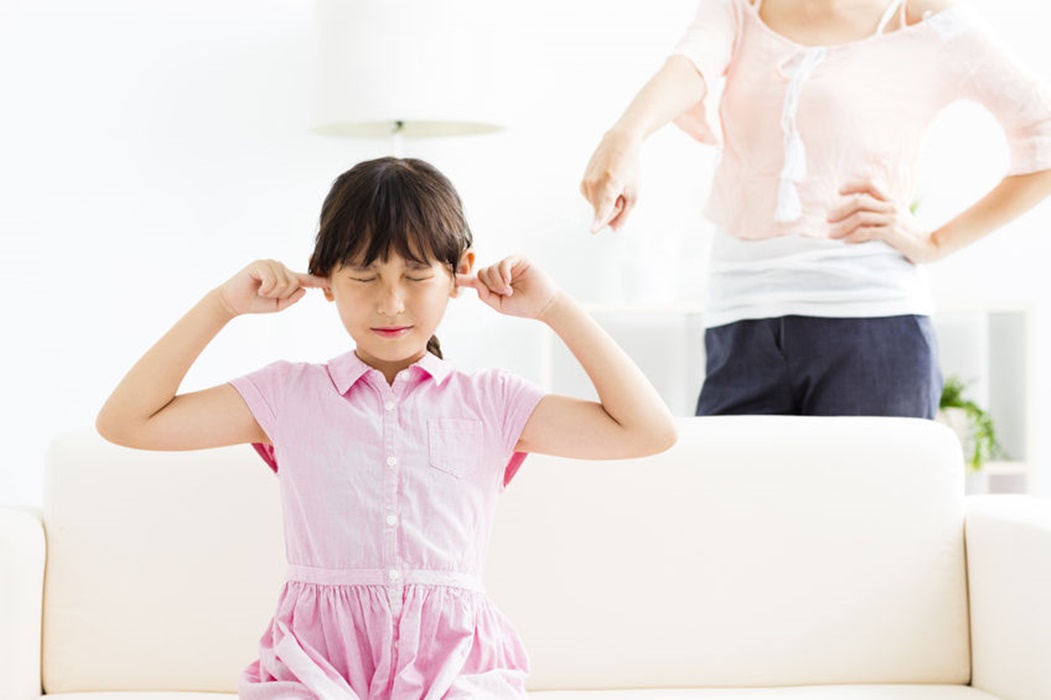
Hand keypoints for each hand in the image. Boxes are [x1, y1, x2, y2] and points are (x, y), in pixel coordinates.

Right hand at [215, 260, 326, 316]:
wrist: (234, 302)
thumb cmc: (256, 303)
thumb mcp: (278, 305)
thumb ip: (292, 298)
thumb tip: (304, 290)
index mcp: (286, 277)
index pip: (305, 279)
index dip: (319, 281)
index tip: (331, 283)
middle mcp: (280, 268)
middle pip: (295, 283)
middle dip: (281, 295)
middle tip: (266, 294)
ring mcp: (270, 264)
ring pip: (285, 283)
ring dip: (272, 293)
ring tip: (261, 290)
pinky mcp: (261, 264)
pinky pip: (273, 280)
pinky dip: (265, 289)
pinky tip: (257, 287)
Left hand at [456, 256, 561, 320]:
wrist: (542, 305)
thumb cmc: (522, 306)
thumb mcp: (499, 305)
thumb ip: (484, 295)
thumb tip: (475, 282)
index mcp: (494, 284)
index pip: (476, 280)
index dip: (465, 279)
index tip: (453, 278)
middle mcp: (500, 273)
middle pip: (482, 273)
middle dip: (490, 285)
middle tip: (504, 293)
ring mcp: (509, 266)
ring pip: (491, 268)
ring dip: (497, 282)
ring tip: (509, 290)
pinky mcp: (518, 260)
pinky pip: (503, 262)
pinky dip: (503, 273)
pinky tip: (509, 282)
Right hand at [579, 129, 641, 233]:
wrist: (618, 144)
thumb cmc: (628, 166)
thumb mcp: (633, 192)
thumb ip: (624, 214)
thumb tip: (614, 229)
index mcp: (610, 184)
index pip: (603, 207)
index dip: (598, 222)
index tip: (592, 231)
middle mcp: (594, 184)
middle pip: (601, 213)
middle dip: (612, 210)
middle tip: (621, 195)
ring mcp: (586, 183)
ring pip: (596, 207)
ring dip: (606, 204)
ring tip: (613, 187)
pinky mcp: (582, 184)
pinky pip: (591, 201)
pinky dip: (600, 198)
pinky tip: (606, 186)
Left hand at [827, 183, 941, 263]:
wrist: (930, 246)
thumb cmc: (909, 234)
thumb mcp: (897, 216)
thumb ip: (882, 211)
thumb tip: (860, 211)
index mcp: (891, 201)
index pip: (871, 184)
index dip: (853, 185)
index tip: (839, 191)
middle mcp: (891, 207)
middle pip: (860, 201)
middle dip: (840, 210)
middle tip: (828, 219)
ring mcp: (892, 219)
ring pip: (860, 217)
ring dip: (842, 226)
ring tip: (832, 234)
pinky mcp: (892, 233)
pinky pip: (867, 232)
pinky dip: (853, 236)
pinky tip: (846, 241)